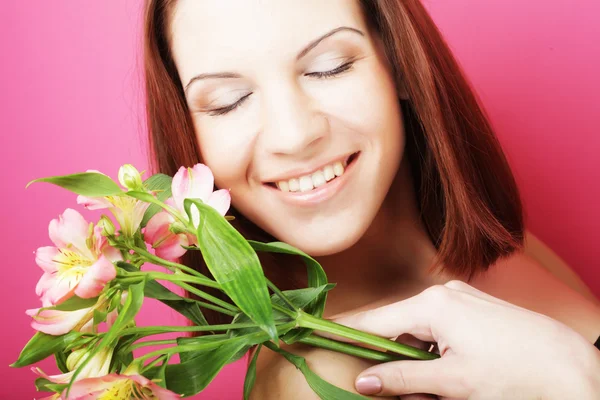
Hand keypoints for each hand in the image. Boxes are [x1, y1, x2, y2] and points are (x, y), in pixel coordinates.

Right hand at [332, 281, 599, 398]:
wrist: (570, 365)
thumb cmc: (513, 372)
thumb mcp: (452, 382)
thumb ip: (402, 379)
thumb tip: (364, 382)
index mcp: (432, 305)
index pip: (375, 319)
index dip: (347, 331)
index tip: (321, 335)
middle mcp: (442, 293)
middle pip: (396, 324)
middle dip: (391, 356)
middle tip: (397, 388)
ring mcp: (459, 297)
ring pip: (418, 328)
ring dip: (415, 356)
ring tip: (436, 386)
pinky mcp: (472, 306)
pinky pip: (438, 325)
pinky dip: (433, 348)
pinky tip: (449, 371)